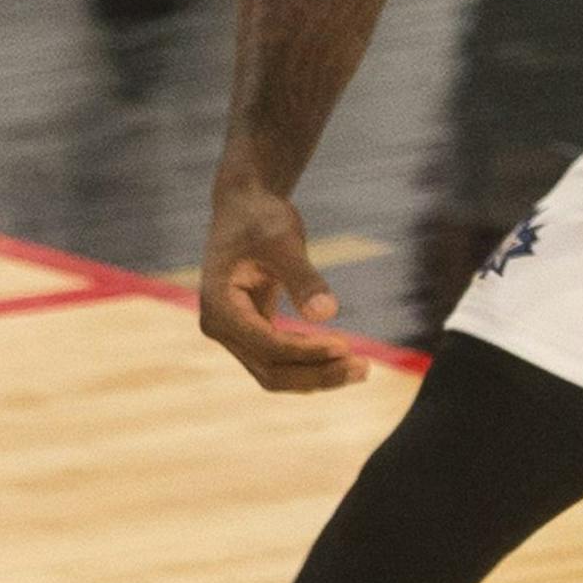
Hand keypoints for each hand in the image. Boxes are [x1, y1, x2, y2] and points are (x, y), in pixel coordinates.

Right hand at [198, 183, 367, 391]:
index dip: (307, 351)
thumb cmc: (261, 218)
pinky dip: (312, 365)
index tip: (345, 346)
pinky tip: (344, 357)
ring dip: (318, 376)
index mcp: (219, 306)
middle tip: (363, 368)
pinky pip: (282, 361)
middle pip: (271, 371)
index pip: (266, 345)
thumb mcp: (282, 240)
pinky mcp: (252, 333)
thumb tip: (326, 313)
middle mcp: (220, 327)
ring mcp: (234, 334)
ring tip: (361, 369)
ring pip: (276, 374)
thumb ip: (303, 277)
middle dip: (317, 374)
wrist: (246, 206)